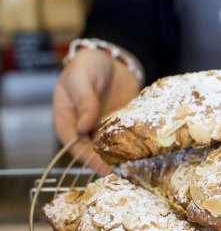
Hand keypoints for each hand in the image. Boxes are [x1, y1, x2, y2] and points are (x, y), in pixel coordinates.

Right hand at [52, 49, 139, 174]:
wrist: (112, 59)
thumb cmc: (88, 65)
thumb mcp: (81, 78)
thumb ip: (84, 101)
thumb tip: (82, 128)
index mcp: (67, 120)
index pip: (73, 144)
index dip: (85, 156)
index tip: (99, 165)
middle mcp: (84, 129)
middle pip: (92, 151)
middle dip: (105, 161)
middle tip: (119, 171)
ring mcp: (103, 128)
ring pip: (110, 149)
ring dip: (120, 157)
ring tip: (132, 166)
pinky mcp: (121, 126)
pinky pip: (125, 139)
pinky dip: (132, 146)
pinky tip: (143, 153)